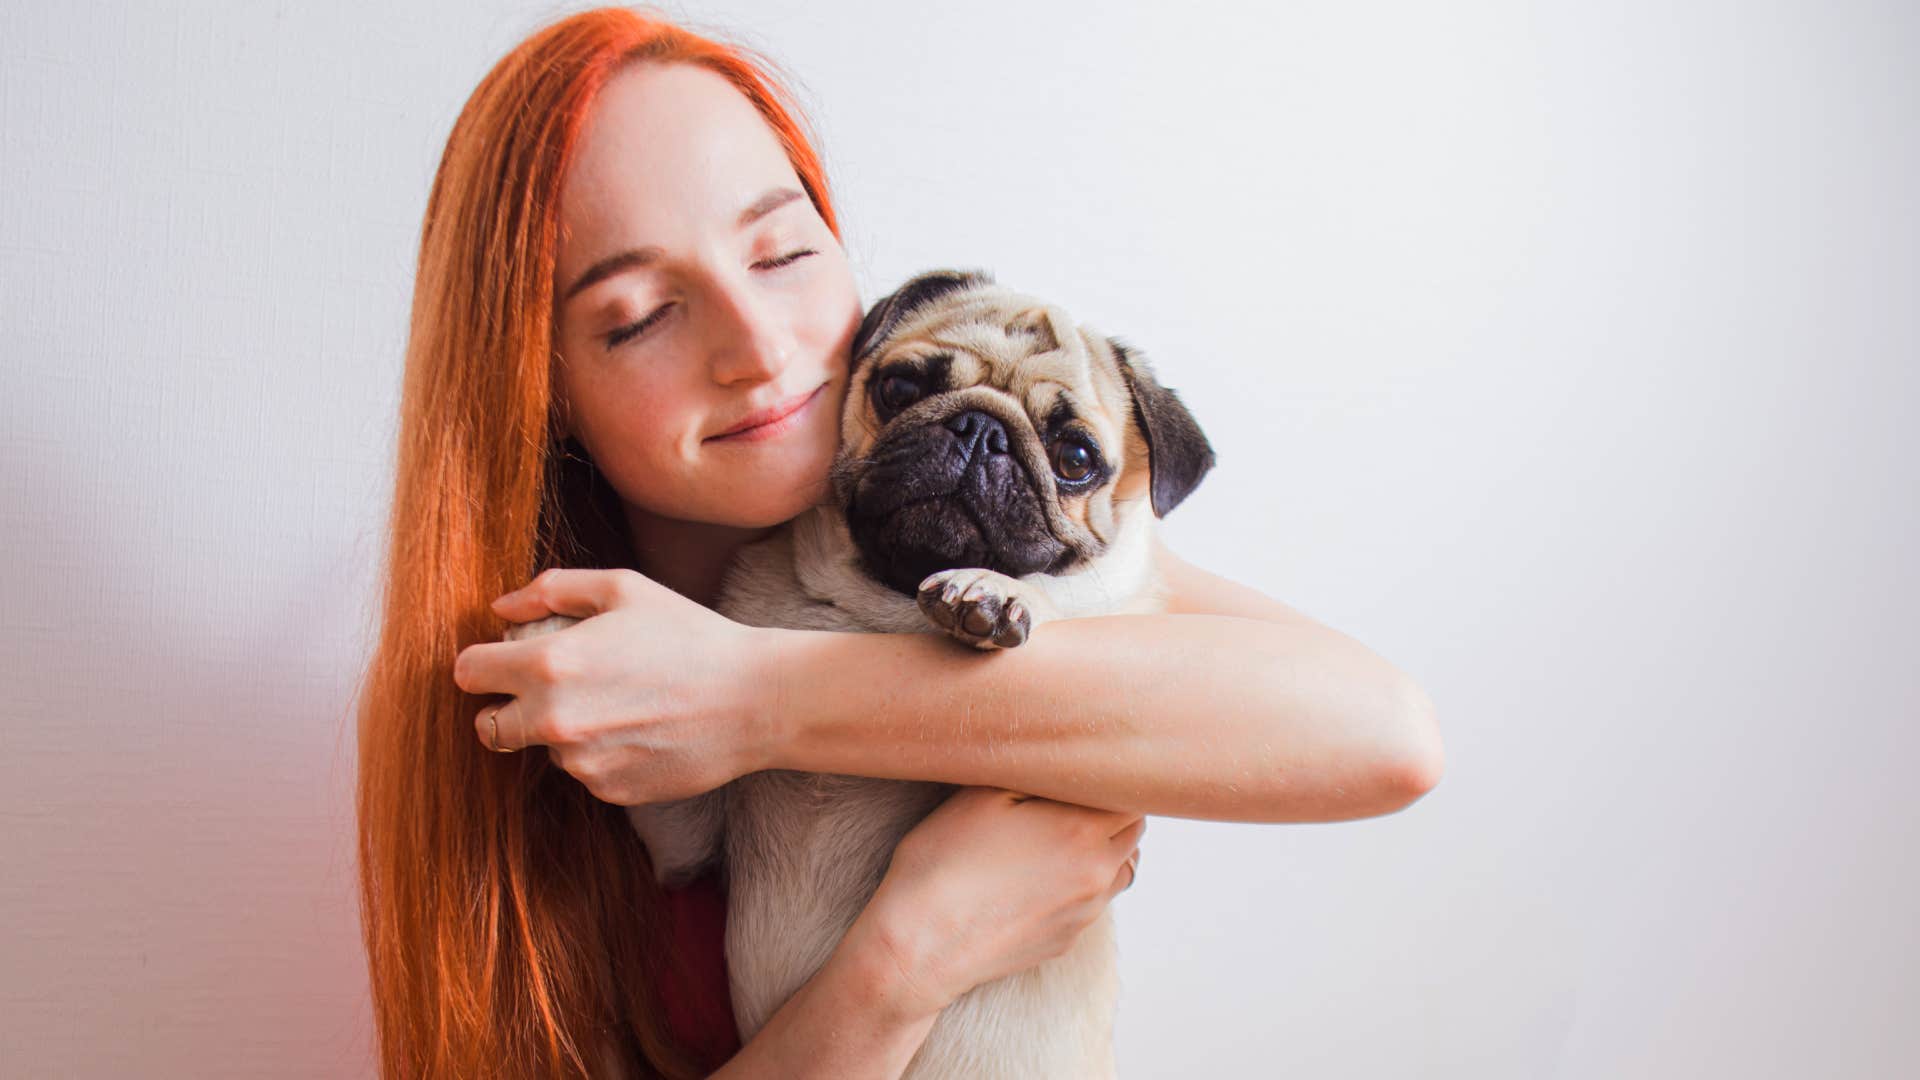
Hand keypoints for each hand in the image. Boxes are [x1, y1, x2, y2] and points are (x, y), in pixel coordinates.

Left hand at [451, 568, 779, 803]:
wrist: (752, 699)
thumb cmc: (689, 635)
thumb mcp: (623, 588)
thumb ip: (550, 590)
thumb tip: (500, 607)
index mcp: (549, 665)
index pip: (468, 673)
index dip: (483, 662)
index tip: (505, 659)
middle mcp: (554, 721)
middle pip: (487, 727)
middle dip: (507, 707)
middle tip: (549, 688)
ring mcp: (581, 763)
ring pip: (542, 749)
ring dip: (563, 729)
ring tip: (619, 701)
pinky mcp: (608, 791)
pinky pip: (584, 771)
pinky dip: (600, 753)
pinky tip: (640, 727)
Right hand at [847, 787, 1143, 1020]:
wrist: (921, 946)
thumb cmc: (943, 863)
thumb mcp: (980, 795)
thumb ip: (1030, 772)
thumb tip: (1057, 758)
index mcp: (1083, 830)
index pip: (1133, 796)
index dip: (1113, 779)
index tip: (1090, 769)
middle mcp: (1096, 873)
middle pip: (1133, 833)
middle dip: (1115, 811)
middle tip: (1076, 796)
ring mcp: (1084, 913)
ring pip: (1120, 871)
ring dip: (1105, 849)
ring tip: (1062, 837)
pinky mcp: (1065, 940)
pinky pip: (1090, 904)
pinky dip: (1079, 885)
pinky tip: (1039, 878)